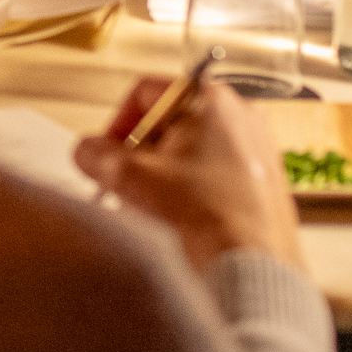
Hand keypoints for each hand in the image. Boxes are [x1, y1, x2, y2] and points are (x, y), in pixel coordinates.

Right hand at [74, 77, 303, 273]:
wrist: (253, 259)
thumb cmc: (209, 213)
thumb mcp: (132, 177)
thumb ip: (97, 155)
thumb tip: (88, 152)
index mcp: (210, 99)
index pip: (146, 92)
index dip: (117, 122)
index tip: (109, 152)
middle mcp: (239, 114)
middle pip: (169, 121)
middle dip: (141, 153)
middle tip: (129, 180)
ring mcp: (256, 146)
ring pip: (191, 147)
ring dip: (164, 171)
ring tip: (156, 202)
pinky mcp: (263, 177)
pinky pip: (215, 169)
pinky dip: (192, 186)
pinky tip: (182, 214)